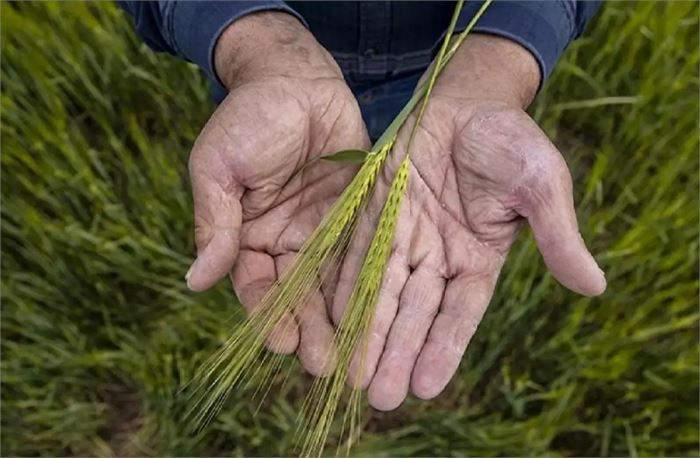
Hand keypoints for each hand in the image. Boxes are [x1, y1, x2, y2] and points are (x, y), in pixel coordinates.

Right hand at [186, 12, 368, 375]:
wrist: (295, 79)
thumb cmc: (248, 118)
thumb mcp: (219, 168)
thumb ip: (214, 224)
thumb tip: (194, 281)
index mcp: (248, 236)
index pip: (255, 286)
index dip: (266, 314)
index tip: (278, 342)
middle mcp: (286, 242)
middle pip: (297, 295)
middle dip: (308, 330)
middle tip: (324, 365)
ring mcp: (323, 231)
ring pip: (332, 284)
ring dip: (340, 319)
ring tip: (353, 355)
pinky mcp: (357, 215)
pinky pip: (363, 253)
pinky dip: (368, 283)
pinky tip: (379, 311)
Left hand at [333, 35, 605, 409]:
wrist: (466, 98)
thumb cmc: (510, 140)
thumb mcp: (542, 184)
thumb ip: (558, 235)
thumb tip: (595, 287)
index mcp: (478, 258)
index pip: (459, 313)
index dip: (443, 348)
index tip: (426, 386)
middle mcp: (437, 255)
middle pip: (414, 313)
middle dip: (397, 353)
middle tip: (380, 398)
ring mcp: (404, 235)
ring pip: (382, 291)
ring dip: (367, 331)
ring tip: (351, 374)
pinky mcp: (374, 210)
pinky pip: (356, 252)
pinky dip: (344, 283)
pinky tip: (331, 316)